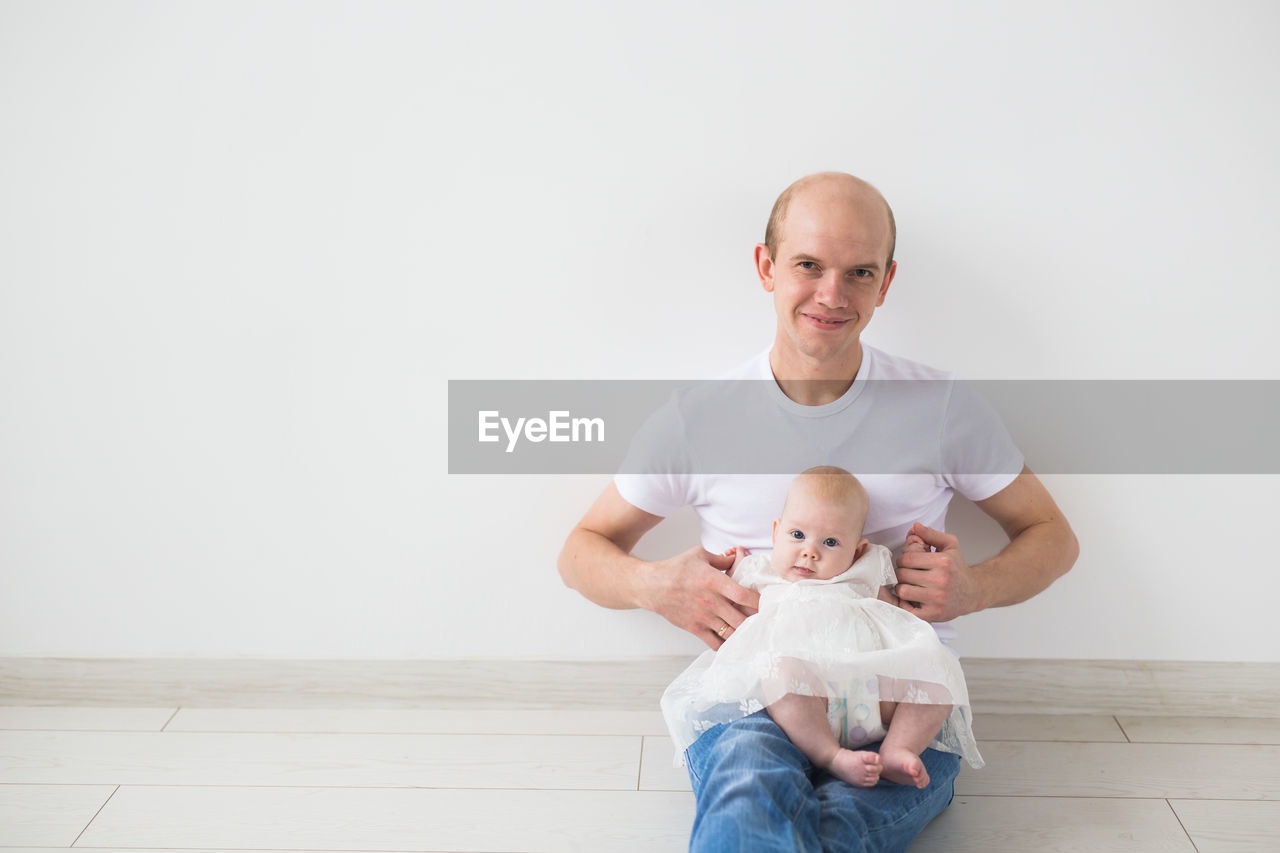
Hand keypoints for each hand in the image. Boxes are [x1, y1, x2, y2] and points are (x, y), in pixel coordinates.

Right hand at [646, 546, 760, 649]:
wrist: (651, 586)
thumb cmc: (675, 569)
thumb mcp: (699, 555)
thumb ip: (722, 559)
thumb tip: (738, 558)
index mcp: (715, 581)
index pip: (744, 595)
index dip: (759, 602)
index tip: (766, 603)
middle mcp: (711, 602)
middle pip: (742, 618)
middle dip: (755, 620)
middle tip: (762, 620)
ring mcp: (704, 617)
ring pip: (731, 633)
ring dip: (743, 633)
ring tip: (750, 631)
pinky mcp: (695, 628)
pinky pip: (715, 643)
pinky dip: (726, 645)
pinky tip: (732, 641)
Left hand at [892, 522, 982, 622]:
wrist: (973, 592)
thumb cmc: (958, 569)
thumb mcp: (949, 546)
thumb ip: (931, 534)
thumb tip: (915, 526)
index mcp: (943, 562)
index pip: (907, 558)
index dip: (902, 560)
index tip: (907, 563)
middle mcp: (940, 580)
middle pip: (903, 574)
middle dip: (901, 573)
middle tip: (908, 574)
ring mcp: (937, 599)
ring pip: (903, 591)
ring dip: (902, 588)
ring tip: (909, 585)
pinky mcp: (934, 613)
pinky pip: (907, 609)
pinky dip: (905, 604)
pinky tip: (912, 599)